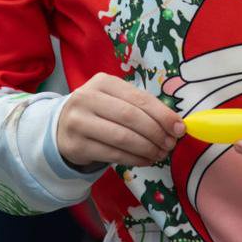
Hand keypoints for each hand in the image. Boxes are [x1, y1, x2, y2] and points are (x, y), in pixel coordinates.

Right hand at [56, 72, 185, 168]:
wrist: (62, 127)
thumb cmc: (99, 111)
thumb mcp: (116, 99)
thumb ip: (141, 107)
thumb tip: (175, 124)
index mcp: (103, 82)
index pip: (139, 98)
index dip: (162, 114)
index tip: (179, 128)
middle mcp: (87, 98)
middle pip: (131, 117)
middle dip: (156, 133)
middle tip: (171, 144)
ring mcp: (78, 122)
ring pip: (122, 138)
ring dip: (147, 148)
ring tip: (160, 154)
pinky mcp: (76, 145)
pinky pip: (112, 154)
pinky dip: (134, 159)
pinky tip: (145, 160)